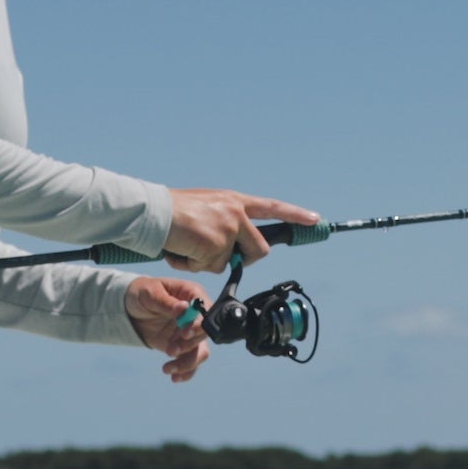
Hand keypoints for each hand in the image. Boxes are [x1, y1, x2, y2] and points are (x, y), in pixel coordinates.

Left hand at [127, 276, 215, 382]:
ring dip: (188, 363)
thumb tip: (183, 308)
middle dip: (189, 344)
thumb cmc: (142, 293)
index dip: (199, 324)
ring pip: (201, 352)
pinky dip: (185, 372)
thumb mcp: (150, 293)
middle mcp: (196, 315)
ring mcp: (190, 333)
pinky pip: (191, 363)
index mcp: (192, 295)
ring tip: (168, 368)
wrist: (130, 309)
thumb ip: (167, 302)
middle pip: (204, 334)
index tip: (184, 333)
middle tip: (171, 349)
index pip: (206, 310)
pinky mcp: (182, 347)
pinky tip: (174, 377)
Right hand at [162, 187, 317, 274]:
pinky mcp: (216, 245)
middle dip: (244, 259)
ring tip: (187, 244)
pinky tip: (180, 249)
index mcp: (234, 201)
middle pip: (259, 249)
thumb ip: (224, 223)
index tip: (315, 219)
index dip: (295, 214)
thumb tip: (233, 251)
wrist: (153, 212)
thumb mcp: (206, 208)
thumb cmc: (173, 211)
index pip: (272, 207)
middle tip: (219, 255)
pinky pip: (209, 267)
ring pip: (228, 263)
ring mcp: (227, 229)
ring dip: (206, 261)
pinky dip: (192, 264)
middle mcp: (235, 213)